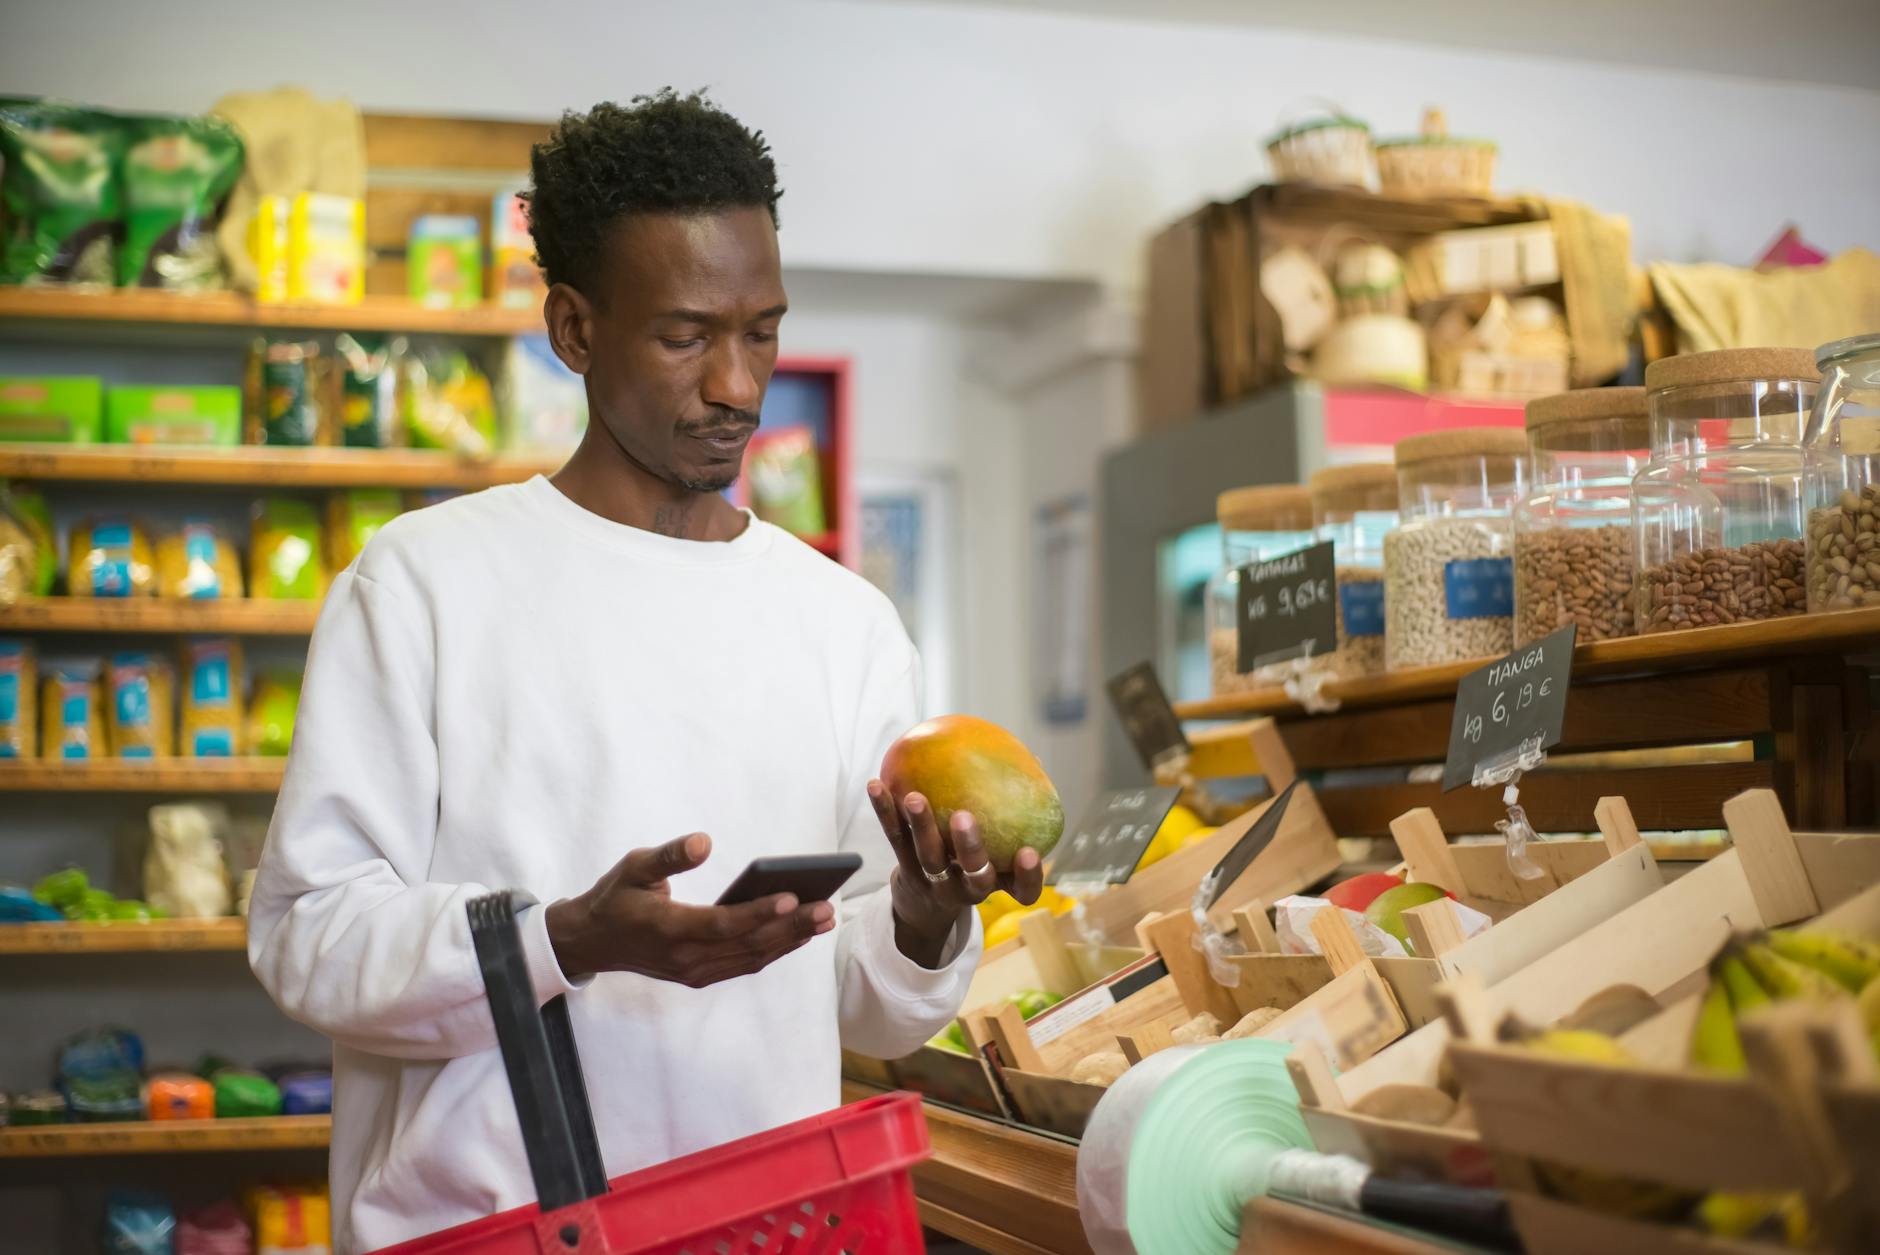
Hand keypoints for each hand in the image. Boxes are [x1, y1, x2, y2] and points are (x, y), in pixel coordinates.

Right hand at [545, 834, 831, 985]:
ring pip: (751, 958)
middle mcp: (684, 957)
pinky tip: (799, 934)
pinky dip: (774, 951)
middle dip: (790, 927)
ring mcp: (693, 971)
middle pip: (746, 945)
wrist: (593, 942)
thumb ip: (670, 856)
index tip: (792, 897)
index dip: (758, 913)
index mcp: (667, 928)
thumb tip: (705, 841)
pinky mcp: (699, 975)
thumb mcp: (634, 866)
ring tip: (824, 919)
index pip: (721, 924)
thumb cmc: (616, 896)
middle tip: (827, 908)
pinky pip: (743, 965)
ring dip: (790, 941)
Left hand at [867, 781, 1044, 967]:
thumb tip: (1035, 762)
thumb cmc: (973, 862)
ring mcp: (935, 882)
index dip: (1028, 876)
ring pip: (929, 856)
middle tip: (964, 817)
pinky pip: (896, 838)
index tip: (1029, 853)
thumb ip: (1015, 810)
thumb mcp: (998, 849)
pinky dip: (885, 811)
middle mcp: (968, 888)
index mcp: (998, 882)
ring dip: (921, 826)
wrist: (925, 905)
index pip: (1023, 890)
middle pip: (972, 874)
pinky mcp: (905, 870)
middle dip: (969, 847)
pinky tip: (876, 784)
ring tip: (914, 798)